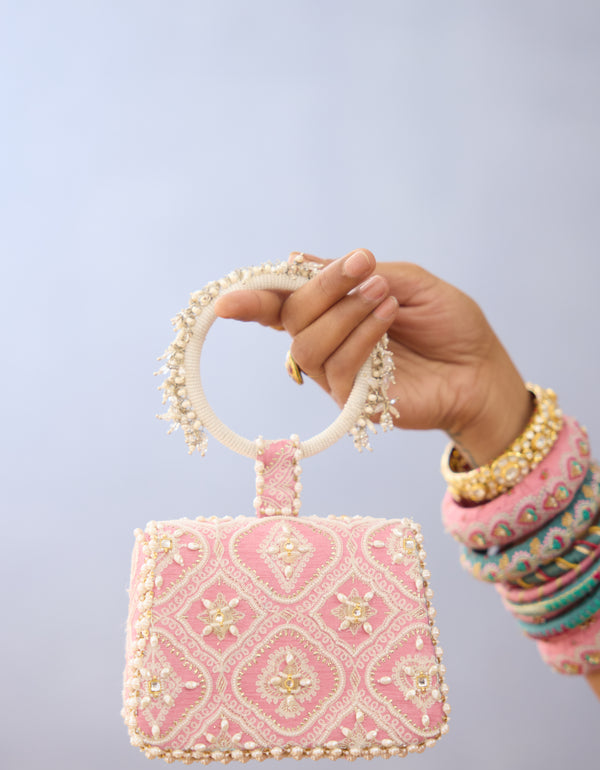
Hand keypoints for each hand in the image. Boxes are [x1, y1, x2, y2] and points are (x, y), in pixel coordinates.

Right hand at [215, 249, 531, 464]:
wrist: (482, 368)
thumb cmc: (447, 324)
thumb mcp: (406, 280)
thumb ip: (357, 273)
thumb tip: (297, 259)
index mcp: (333, 312)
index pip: (282, 304)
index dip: (252, 300)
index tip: (229, 299)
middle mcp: (327, 343)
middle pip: (291, 317)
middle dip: (322, 286)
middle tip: (364, 265)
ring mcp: (338, 375)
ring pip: (307, 344)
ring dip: (344, 311)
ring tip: (383, 294)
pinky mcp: (353, 401)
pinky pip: (337, 368)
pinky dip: (360, 336)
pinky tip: (389, 317)